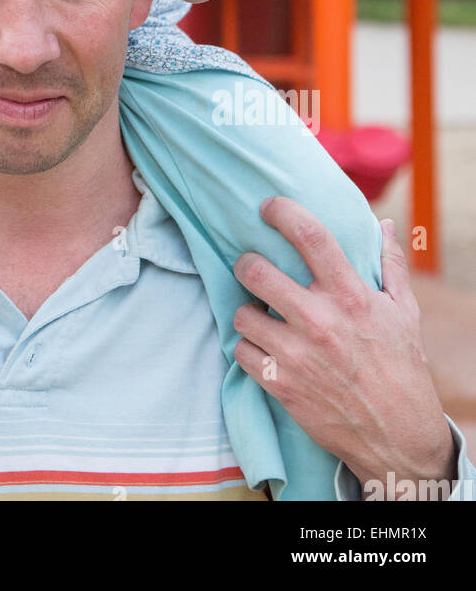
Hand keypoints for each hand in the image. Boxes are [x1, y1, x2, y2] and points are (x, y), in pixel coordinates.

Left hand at [231, 198, 454, 495]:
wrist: (398, 437)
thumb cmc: (401, 367)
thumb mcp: (404, 312)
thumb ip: (391, 264)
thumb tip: (385, 223)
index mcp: (351, 296)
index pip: (310, 236)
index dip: (282, 212)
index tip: (268, 208)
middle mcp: (320, 320)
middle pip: (255, 270)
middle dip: (246, 264)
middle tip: (253, 268)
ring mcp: (296, 354)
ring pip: (241, 313)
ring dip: (248, 311)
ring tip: (262, 314)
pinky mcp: (280, 384)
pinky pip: (241, 351)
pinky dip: (249, 348)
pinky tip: (265, 348)